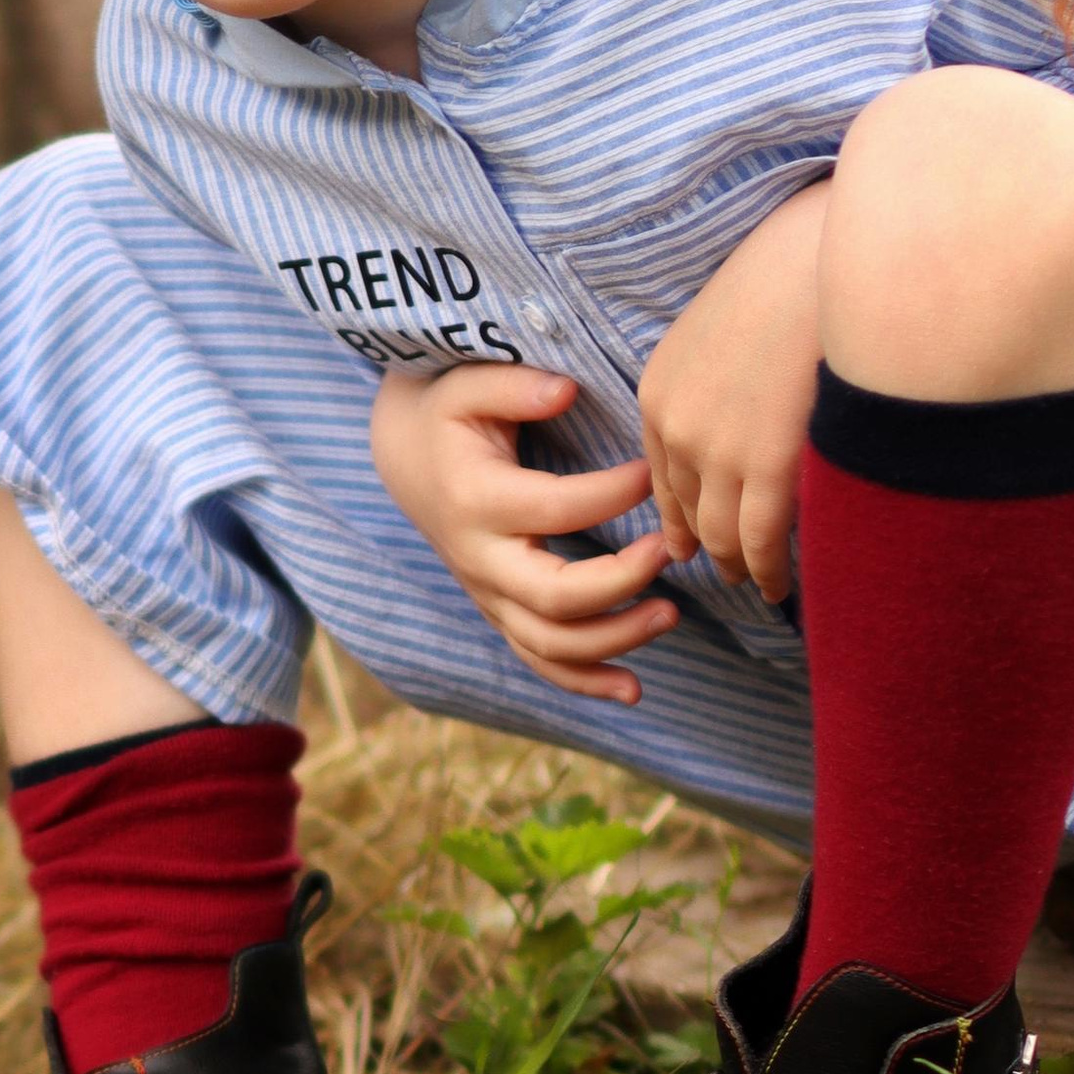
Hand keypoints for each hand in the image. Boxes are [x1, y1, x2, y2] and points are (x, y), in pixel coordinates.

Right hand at [368, 363, 673, 703]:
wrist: (403, 457)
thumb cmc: (446, 413)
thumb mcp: (467, 384)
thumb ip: (514, 386)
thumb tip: (566, 390)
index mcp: (476, 500)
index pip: (556, 509)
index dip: (612, 493)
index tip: (653, 469)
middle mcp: (479, 558)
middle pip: (554, 597)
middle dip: (620, 582)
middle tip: (668, 552)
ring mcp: (489, 593)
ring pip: (550, 643)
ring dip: (614, 640)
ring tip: (670, 614)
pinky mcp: (500, 611)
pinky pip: (540, 661)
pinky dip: (585, 682)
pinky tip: (633, 689)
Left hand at [638, 179, 830, 600]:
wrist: (820, 258)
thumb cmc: (788, 279)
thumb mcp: (723, 330)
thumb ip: (717, 383)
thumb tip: (743, 422)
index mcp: (657, 392)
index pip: (664, 476)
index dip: (681, 516)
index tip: (692, 543)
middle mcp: (675, 427)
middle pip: (690, 512)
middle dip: (709, 549)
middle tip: (729, 574)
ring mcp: (716, 451)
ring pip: (723, 535)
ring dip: (740, 568)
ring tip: (761, 586)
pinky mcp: (765, 466)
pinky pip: (762, 540)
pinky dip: (769, 571)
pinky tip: (783, 586)